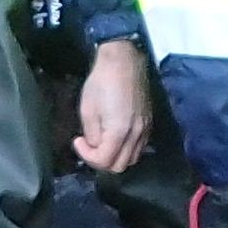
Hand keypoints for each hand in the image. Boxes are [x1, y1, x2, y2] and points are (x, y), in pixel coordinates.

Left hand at [71, 40, 152, 173]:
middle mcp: (137, 134)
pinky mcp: (149, 123)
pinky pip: (139, 147)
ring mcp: (146, 130)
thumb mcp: (88, 109)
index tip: (78, 141)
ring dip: (115, 157)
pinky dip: (126, 150)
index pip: (104, 161)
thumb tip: (95, 146)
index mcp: (119, 131)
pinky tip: (115, 137)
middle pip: (120, 166)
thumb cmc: (101, 82)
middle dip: (101, 161)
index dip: (87, 156)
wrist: (124, 61)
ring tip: (102, 143)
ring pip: (132, 159)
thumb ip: (92, 134)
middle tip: (89, 147)